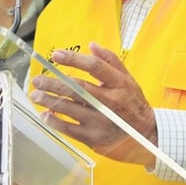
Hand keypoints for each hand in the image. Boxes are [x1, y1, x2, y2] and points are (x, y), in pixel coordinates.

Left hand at [30, 42, 156, 165]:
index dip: (74, 59)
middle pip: (78, 88)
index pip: (95, 67)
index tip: (56, 55)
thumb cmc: (135, 106)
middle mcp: (111, 102)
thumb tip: (92, 46)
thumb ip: (111, 61)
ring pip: (70, 109)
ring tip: (36, 95)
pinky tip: (45, 115)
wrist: (149, 137)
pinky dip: (55, 122)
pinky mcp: (95, 138)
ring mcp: (101, 121)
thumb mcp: (129, 80)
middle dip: (54, 83)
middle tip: (37, 79)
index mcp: (119, 85)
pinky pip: (70, 129)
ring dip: (50, 101)